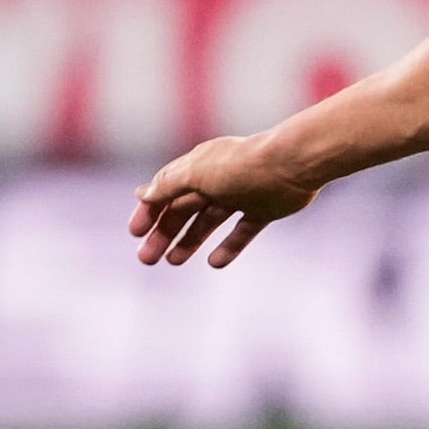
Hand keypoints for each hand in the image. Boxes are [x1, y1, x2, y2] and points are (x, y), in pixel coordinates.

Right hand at [130, 135, 318, 267]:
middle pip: (184, 210)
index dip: (149, 211)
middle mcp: (217, 181)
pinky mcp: (264, 210)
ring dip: (190, 241)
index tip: (135, 233)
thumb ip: (169, 184)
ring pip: (208, 222)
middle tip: (146, 258)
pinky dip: (229, 247)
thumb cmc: (241, 166)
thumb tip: (142, 194)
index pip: (166, 191)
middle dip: (164, 233)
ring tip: (173, 262)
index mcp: (197, 167)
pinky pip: (242, 231)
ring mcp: (241, 196)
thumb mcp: (197, 173)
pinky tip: (215, 263)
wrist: (293, 165)